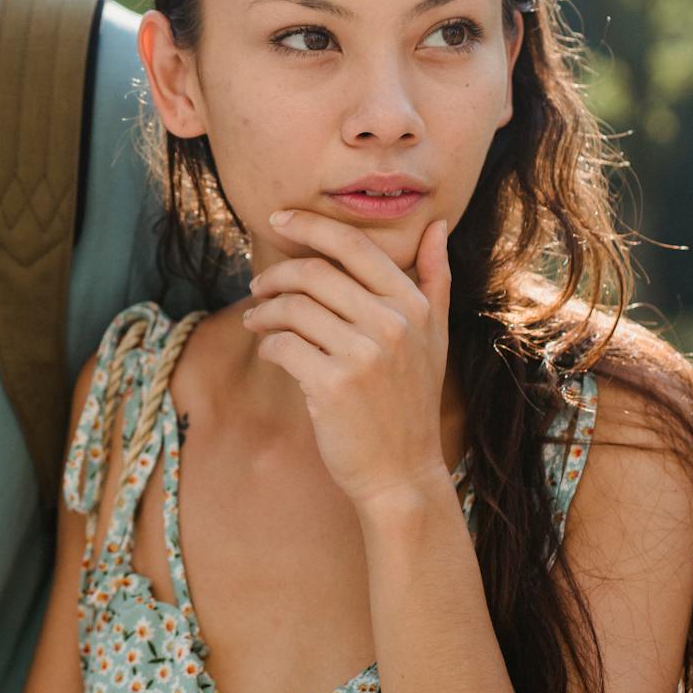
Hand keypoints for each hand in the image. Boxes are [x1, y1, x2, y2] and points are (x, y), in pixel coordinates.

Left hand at [242, 210, 453, 514]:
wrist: (402, 473)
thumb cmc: (410, 401)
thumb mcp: (435, 337)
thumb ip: (434, 278)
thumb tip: (436, 224)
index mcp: (413, 305)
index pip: (353, 244)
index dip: (309, 225)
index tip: (277, 219)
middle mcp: (393, 324)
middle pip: (314, 272)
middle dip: (275, 274)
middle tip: (257, 285)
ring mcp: (364, 355)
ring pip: (293, 307)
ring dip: (264, 311)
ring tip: (256, 321)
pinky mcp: (334, 385)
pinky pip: (283, 346)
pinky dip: (268, 346)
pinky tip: (271, 352)